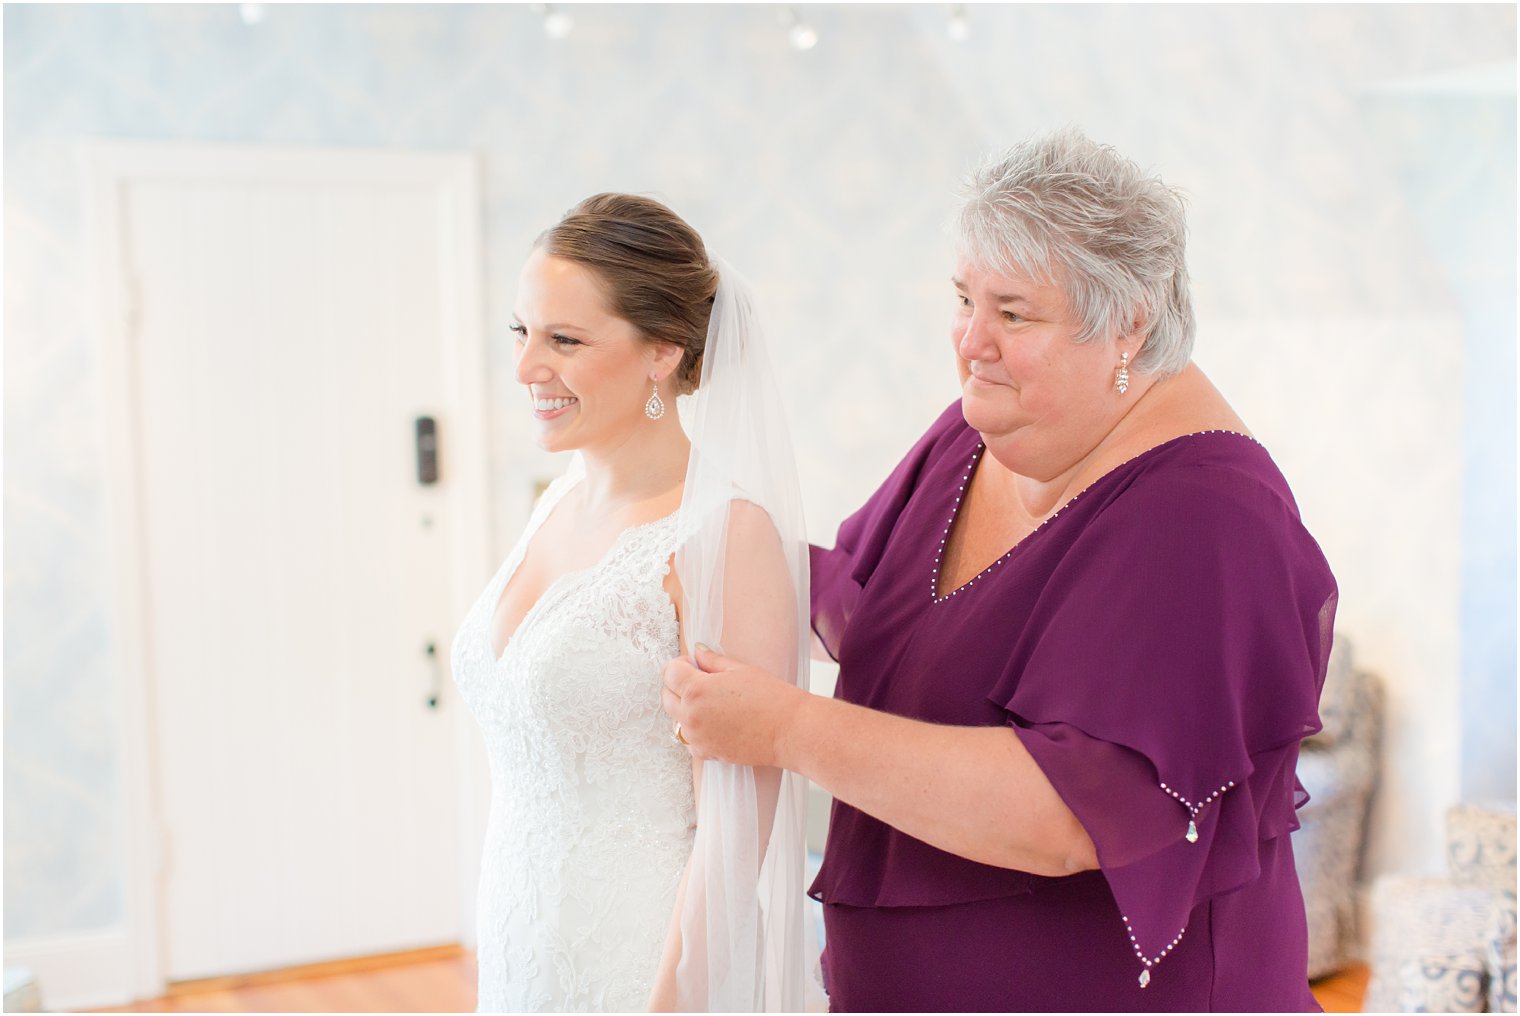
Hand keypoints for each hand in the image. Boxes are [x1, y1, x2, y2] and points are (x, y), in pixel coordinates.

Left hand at [662, 645, 804, 767]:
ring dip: (685, 708)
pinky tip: (716, 722)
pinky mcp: (707, 753)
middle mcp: (690, 715)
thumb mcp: (739, 669)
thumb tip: (697, 654)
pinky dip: (696, 730)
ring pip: (676, 719)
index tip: (694, 664)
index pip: (670, 672)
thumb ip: (712, 661)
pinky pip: (689, 740)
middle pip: (667, 696)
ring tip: (711, 702)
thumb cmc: (770, 696)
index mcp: (696, 690)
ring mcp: (697, 737)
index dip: (681, 664)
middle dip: (678, 685)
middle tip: (700, 680)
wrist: (790, 731)